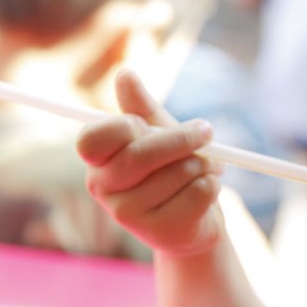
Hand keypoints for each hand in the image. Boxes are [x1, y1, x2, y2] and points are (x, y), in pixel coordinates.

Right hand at [76, 69, 224, 257]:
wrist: (193, 221)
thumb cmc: (171, 169)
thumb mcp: (158, 133)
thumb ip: (141, 107)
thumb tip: (124, 74)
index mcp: (96, 160)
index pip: (93, 139)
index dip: (126, 127)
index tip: (148, 124)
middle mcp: (103, 189)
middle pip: (140, 155)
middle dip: (181, 138)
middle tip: (207, 131)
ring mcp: (128, 215)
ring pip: (177, 172)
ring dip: (203, 163)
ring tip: (205, 168)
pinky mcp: (159, 232)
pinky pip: (198, 192)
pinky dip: (213, 184)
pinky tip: (207, 189)